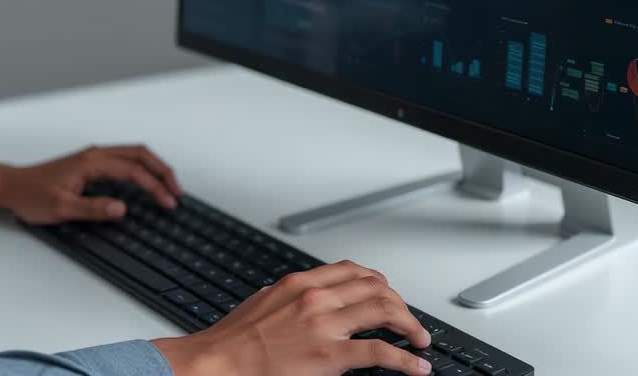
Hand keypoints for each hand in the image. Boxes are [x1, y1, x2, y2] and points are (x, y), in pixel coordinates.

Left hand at [0, 145, 182, 223]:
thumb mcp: (61, 207)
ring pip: (133, 154)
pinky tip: (144, 182)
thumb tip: (121, 208)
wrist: (11, 186)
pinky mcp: (90, 163)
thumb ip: (93, 208)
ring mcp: (93, 157)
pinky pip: (124, 160)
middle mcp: (95, 155)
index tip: (169, 202)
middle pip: (140, 154)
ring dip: (153, 167)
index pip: (134, 171)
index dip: (155, 187)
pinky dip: (141, 168)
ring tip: (168, 186)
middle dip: (162, 171)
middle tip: (178, 191)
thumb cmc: (31, 195)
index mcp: (91, 162)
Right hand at [152, 260, 432, 375]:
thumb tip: (304, 299)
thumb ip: (290, 297)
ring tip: (420, 341)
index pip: (354, 271)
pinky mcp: (330, 356)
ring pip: (386, 311)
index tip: (389, 296)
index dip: (380, 284)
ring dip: (411, 326)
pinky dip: (406, 360)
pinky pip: (381, 353)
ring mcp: (325, 325)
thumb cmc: (233, 340)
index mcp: (300, 283)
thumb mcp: (263, 302)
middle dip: (401, 305)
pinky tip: (416, 367)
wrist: (217, 362)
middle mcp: (316, 297)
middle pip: (377, 287)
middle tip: (409, 323)